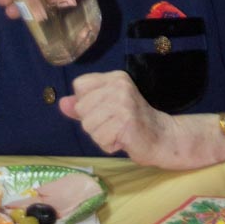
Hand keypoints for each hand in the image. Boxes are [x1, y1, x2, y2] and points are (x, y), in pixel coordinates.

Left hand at [59, 71, 179, 165]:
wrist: (162, 137)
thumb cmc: (131, 123)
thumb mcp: (106, 109)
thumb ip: (83, 105)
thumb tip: (62, 103)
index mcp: (115, 78)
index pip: (80, 86)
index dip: (86, 103)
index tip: (104, 110)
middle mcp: (119, 86)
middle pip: (81, 108)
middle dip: (93, 123)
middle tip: (114, 124)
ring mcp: (123, 102)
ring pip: (88, 125)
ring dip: (101, 136)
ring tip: (119, 132)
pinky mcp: (126, 121)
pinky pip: (100, 138)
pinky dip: (109, 145)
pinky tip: (123, 140)